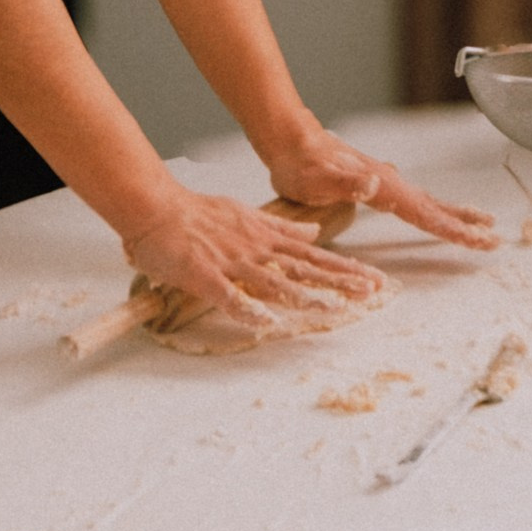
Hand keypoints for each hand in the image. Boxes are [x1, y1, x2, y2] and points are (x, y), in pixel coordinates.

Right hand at [124, 180, 389, 342]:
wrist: (157, 208)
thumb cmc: (199, 213)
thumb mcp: (249, 214)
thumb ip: (282, 227)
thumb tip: (313, 232)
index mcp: (267, 237)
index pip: (314, 256)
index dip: (345, 268)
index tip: (374, 280)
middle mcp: (256, 249)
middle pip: (304, 268)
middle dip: (339, 280)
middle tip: (372, 292)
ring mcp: (232, 262)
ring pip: (273, 282)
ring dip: (304, 295)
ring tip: (334, 308)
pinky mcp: (205, 275)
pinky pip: (228, 295)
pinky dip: (247, 308)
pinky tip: (266, 322)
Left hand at [262, 124, 498, 251]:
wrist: (291, 142)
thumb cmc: (301, 164)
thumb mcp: (317, 179)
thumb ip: (346, 182)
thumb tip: (375, 183)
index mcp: (383, 186)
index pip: (425, 213)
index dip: (454, 229)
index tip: (480, 240)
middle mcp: (390, 183)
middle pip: (436, 208)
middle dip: (466, 225)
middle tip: (494, 238)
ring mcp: (385, 182)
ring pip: (429, 203)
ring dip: (456, 216)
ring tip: (482, 224)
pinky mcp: (377, 185)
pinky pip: (414, 201)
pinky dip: (434, 209)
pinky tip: (437, 212)